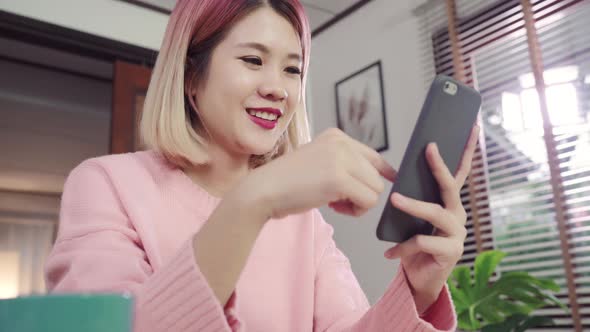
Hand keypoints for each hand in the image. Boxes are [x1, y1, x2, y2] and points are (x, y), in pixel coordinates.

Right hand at [238, 128, 396, 220]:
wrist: (263, 190)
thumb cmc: (287, 184)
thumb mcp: (319, 163)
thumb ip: (344, 165)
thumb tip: (379, 179)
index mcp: (335, 136)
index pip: (373, 156)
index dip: (383, 173)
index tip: (388, 183)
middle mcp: (340, 142)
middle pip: (376, 176)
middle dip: (361, 193)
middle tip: (337, 200)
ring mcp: (340, 159)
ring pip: (376, 189)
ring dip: (359, 203)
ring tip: (334, 203)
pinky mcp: (339, 178)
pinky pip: (368, 201)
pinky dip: (355, 211)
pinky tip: (334, 207)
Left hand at [383, 125, 479, 313]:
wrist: (420, 280)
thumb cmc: (416, 245)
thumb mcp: (413, 220)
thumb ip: (414, 200)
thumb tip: (399, 179)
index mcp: (450, 204)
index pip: (459, 174)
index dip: (466, 151)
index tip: (472, 127)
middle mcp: (457, 215)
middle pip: (451, 187)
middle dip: (440, 166)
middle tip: (429, 147)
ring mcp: (457, 234)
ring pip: (435, 213)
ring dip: (413, 205)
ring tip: (394, 199)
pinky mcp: (451, 253)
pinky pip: (423, 243)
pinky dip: (403, 247)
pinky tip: (390, 253)